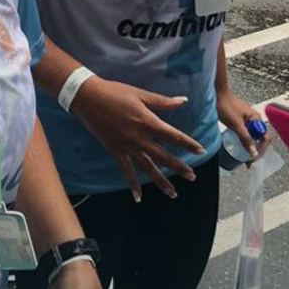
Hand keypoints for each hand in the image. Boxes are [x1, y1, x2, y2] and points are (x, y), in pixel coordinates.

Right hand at [72, 78, 202, 199]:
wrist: (88, 98)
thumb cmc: (115, 92)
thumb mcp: (141, 94)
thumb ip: (162, 102)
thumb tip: (183, 101)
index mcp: (147, 121)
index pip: (173, 136)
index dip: (189, 144)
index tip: (201, 151)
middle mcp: (139, 138)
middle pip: (164, 157)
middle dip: (179, 168)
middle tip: (192, 177)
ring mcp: (127, 147)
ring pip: (148, 168)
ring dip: (161, 181)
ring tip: (173, 193)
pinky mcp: (115, 151)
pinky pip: (126, 171)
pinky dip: (133, 184)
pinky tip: (139, 196)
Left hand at [216, 89, 271, 161]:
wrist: (216, 94)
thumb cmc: (225, 105)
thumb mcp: (236, 125)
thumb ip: (245, 138)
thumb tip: (253, 153)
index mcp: (257, 119)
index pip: (265, 138)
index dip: (261, 150)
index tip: (253, 159)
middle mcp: (255, 120)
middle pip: (260, 139)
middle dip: (257, 151)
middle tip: (249, 162)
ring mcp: (248, 120)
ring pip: (253, 137)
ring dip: (251, 148)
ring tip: (245, 158)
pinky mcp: (240, 121)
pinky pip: (247, 134)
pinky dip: (246, 142)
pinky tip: (240, 148)